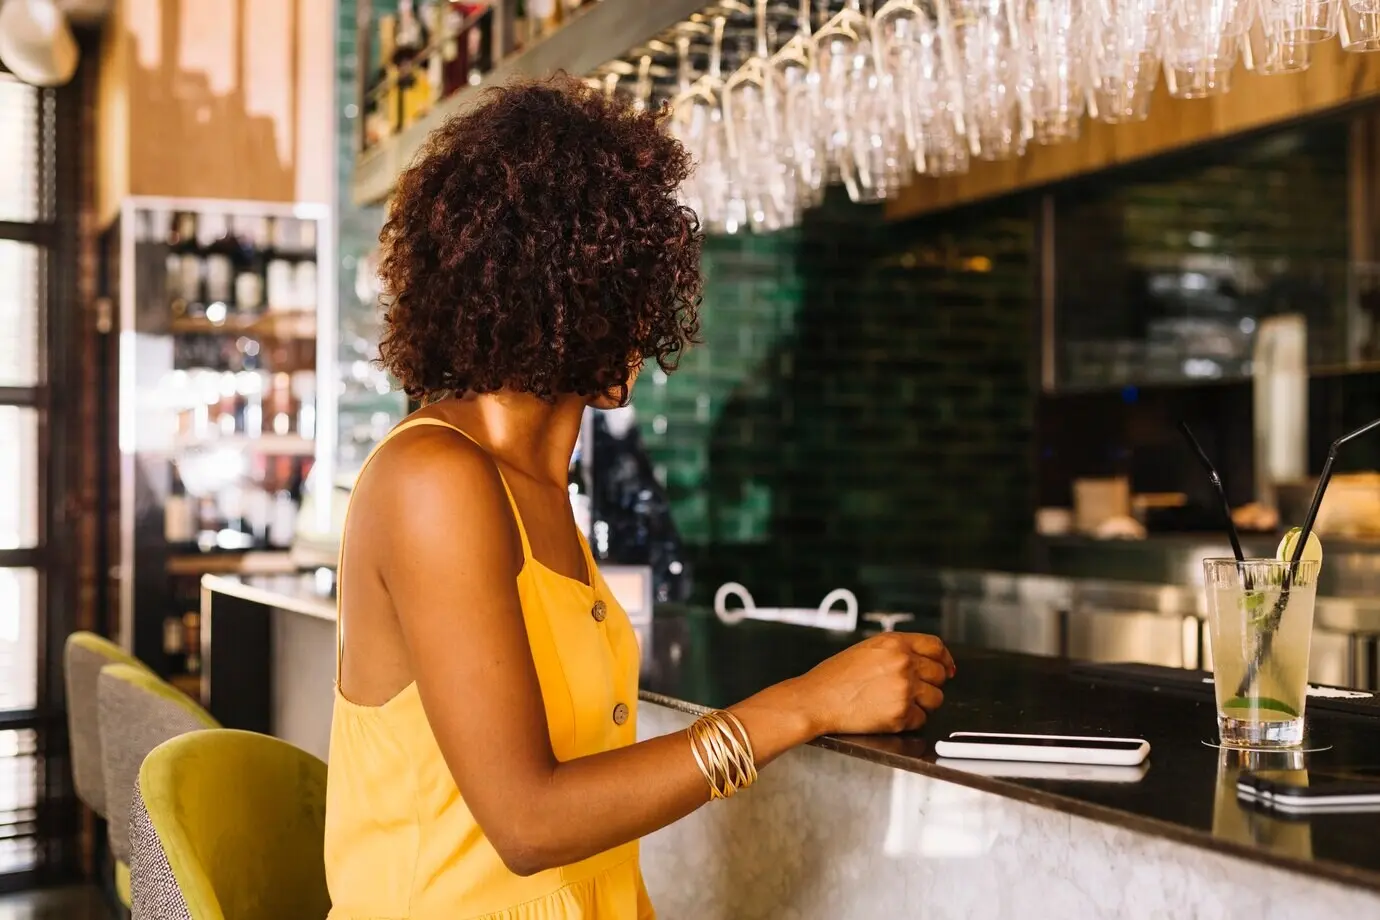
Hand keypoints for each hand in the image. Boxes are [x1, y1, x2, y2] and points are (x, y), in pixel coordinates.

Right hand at [792, 632, 954, 735]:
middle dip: (931, 683)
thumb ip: (897, 650)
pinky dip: (910, 720)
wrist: (816, 700)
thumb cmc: (834, 677)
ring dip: (923, 702)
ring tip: (897, 702)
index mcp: (895, 643)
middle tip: (913, 689)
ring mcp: (904, 689)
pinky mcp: (901, 714)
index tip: (947, 668)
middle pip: (940, 673)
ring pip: (937, 698)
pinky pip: (921, 719)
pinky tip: (888, 713)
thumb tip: (927, 660)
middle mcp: (903, 663)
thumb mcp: (867, 650)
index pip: (936, 646)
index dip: (945, 658)